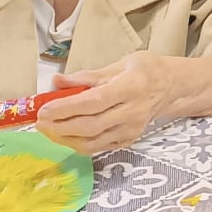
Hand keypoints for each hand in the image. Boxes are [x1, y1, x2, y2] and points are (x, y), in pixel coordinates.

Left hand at [38, 56, 183, 153]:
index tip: (44, 109)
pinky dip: (76, 143)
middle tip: (40, 121)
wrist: (171, 88)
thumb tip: (58, 81)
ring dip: (63, 138)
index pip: (94, 101)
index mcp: (132, 86)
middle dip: (59, 126)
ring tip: (47, 128)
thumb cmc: (145, 71)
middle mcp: (133, 111)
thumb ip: (87, 76)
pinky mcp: (127, 140)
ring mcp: (131, 129)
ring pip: (90, 142)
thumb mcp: (119, 64)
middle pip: (90, 126)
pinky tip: (64, 134)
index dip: (66, 107)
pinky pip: (96, 147)